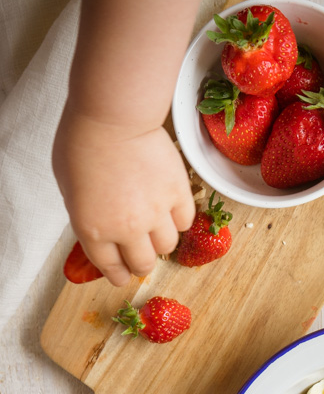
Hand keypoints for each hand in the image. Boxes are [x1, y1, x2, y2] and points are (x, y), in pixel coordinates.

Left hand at [53, 105, 194, 285]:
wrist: (113, 118)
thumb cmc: (83, 143)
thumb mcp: (68, 188)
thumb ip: (86, 214)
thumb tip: (101, 224)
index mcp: (93, 229)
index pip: (110, 267)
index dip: (118, 274)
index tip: (122, 276)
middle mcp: (126, 229)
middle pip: (142, 264)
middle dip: (141, 264)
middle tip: (142, 256)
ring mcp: (155, 213)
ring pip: (167, 246)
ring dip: (161, 241)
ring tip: (157, 228)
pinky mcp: (178, 195)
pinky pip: (184, 221)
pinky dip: (178, 219)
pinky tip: (171, 210)